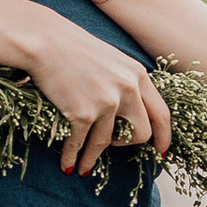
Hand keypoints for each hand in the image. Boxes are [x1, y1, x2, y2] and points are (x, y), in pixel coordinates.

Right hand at [26, 20, 173, 177]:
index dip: (163, 137)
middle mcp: (128, 89)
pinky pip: (80, 144)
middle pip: (141, 133)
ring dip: (93, 158)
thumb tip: (128, 110)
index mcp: (138, 75)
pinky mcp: (83, 113)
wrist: (43, 40)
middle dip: (127, 145)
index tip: (160, 152)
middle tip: (114, 147)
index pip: (162, 114)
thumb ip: (124, 81)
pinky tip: (67, 164)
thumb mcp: (110, 59)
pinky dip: (72, 157)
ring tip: (84, 166)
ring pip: (107, 143)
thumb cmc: (71, 46)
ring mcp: (107, 102)